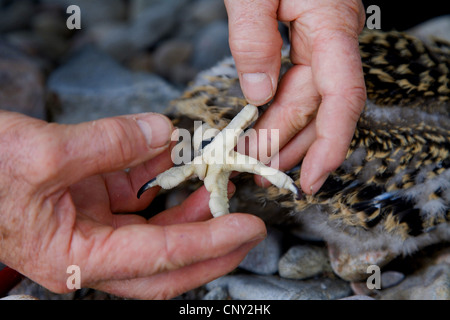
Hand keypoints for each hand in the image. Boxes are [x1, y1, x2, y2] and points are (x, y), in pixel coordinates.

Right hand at [0, 111, 265, 298]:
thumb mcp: (43, 154)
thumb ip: (110, 142)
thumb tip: (163, 132)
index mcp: (77, 258)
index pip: (162, 258)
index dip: (210, 243)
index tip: (248, 229)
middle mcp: (90, 250)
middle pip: (166, 262)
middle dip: (211, 245)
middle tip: (248, 224)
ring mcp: (92, 227)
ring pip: (155, 229)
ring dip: (189, 210)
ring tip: (219, 187)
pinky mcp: (91, 202)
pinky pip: (136, 196)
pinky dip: (159, 178)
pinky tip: (177, 158)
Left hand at [225, 0, 366, 193]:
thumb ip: (253, 38)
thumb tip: (259, 92)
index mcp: (330, 27)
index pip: (342, 98)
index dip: (331, 142)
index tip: (313, 176)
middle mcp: (331, 41)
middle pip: (316, 107)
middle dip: (290, 146)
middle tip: (261, 175)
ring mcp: (319, 43)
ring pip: (307, 101)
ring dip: (284, 136)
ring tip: (260, 164)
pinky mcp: (304, 42)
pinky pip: (296, 85)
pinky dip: (279, 111)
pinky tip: (266, 129)